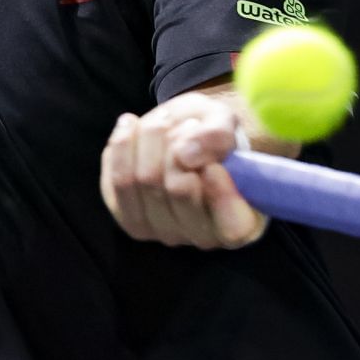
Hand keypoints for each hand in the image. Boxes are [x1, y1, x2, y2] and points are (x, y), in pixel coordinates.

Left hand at [99, 92, 265, 248]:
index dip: (222, 195)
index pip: (234, 227)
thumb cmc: (211, 133)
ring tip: (162, 122)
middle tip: (188, 124)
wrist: (181, 135)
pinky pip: (117, 180)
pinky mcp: (130, 220)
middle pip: (179, 190)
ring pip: (143, 181)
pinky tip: (131, 127)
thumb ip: (216, 136)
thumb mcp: (224, 122)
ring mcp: (165, 233)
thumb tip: (186, 154)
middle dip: (177, 143)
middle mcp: (205, 237)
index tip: (215, 164)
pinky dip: (121, 145)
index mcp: (243, 221)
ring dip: (150, 139)